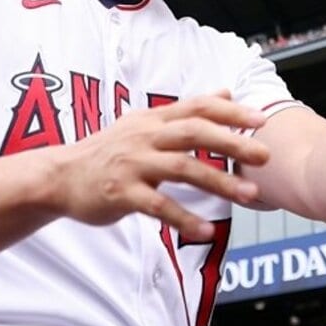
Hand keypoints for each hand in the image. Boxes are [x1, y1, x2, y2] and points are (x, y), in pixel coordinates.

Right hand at [51, 92, 268, 239]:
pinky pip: (158, 206)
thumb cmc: (108, 151)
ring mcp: (133, 164)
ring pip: (183, 169)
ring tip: (249, 196)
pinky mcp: (122, 193)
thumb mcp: (145, 123)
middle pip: (195, 132)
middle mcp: (145, 136)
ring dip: (220, 182)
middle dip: (233, 142)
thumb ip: (186, 111)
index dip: (231, 111)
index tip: (263, 120)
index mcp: (153, 119)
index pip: (197, 107)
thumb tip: (226, 93)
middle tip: (265, 155)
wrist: (60, 176)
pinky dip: (184, 218)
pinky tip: (207, 231)